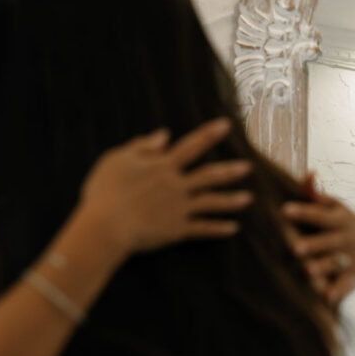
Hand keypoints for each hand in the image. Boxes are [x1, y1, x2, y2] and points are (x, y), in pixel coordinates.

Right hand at [79, 118, 252, 255]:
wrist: (105, 227)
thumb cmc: (105, 192)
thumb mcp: (117, 160)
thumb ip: (142, 147)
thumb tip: (165, 135)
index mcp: (162, 167)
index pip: (191, 146)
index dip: (209, 134)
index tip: (226, 125)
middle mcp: (176, 186)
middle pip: (209, 176)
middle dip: (230, 170)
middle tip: (249, 166)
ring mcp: (179, 209)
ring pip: (212, 202)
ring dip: (232, 201)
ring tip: (249, 199)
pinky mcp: (177, 230)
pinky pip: (203, 229)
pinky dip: (219, 229)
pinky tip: (234, 228)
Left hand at [282, 174, 354, 303]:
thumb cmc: (342, 223)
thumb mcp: (335, 206)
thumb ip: (317, 194)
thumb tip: (308, 173)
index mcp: (338, 219)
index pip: (320, 214)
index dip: (304, 212)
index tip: (285, 210)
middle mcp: (344, 238)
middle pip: (328, 241)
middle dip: (313, 244)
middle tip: (295, 248)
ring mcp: (349, 258)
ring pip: (335, 263)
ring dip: (322, 267)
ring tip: (307, 271)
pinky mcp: (352, 275)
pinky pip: (345, 284)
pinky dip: (337, 292)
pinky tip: (326, 298)